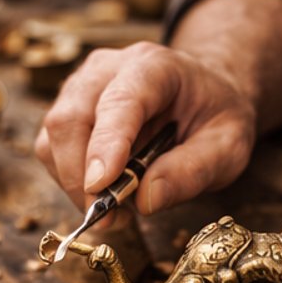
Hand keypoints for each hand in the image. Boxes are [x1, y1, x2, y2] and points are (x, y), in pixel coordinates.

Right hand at [35, 42, 256, 213]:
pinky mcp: (67, 108)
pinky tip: (103, 191)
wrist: (202, 94)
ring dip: (73, 181)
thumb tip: (144, 200)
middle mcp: (107, 69)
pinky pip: (52, 147)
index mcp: (153, 66)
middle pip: (70, 118)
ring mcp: (81, 86)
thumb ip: (193, 171)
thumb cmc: (214, 116)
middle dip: (79, 175)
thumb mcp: (229, 146)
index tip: (101, 186)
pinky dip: (69, 178)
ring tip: (113, 208)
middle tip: (106, 216)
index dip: (105, 145)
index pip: (119, 102)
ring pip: (54, 135)